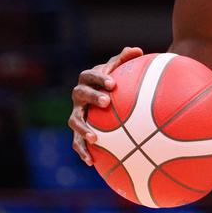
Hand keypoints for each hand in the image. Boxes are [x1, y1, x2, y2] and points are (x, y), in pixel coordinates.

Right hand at [67, 46, 143, 164]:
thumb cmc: (115, 82)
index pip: (91, 76)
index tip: (114, 84)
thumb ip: (125, 60)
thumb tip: (137, 50)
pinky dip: (82, 151)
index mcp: (88, 80)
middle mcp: (79, 96)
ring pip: (74, 121)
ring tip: (94, 138)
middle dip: (92, 97)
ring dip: (82, 129)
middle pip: (80, 94)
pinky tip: (92, 162)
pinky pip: (77, 142)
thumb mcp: (119, 69)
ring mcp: (77, 114)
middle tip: (106, 102)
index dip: (100, 79)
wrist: (103, 96)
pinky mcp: (78, 131)